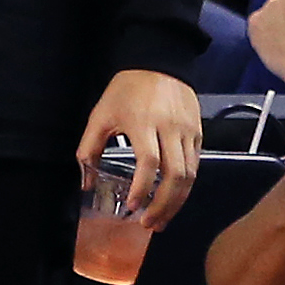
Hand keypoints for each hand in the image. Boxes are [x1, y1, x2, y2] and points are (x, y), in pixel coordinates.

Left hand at [75, 69, 201, 230]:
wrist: (159, 60)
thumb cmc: (126, 89)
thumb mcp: (101, 113)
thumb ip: (90, 146)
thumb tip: (85, 180)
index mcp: (144, 122)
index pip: (148, 162)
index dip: (141, 188)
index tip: (132, 207)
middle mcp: (170, 128)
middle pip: (175, 175)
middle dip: (163, 206)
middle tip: (148, 224)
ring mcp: (188, 131)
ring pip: (189, 175)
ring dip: (176, 202)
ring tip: (161, 219)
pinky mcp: (198, 132)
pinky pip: (195, 166)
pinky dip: (185, 187)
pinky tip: (173, 198)